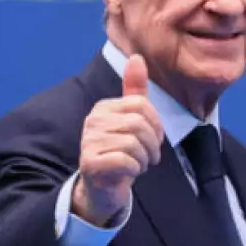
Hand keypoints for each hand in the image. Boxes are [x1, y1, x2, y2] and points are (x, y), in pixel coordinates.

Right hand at [72, 54, 164, 225]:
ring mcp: (88, 141)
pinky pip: (125, 160)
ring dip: (143, 159)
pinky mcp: (89, 162)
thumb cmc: (121, 153)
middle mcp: (93, 120)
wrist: (103, 188)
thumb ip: (135, 91)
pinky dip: (134, 169)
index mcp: (104, 107)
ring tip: (137, 164)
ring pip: (134, 143)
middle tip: (148, 157)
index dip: (156, 125)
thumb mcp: (131, 120)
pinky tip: (128, 173)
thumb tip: (137, 57)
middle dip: (152, 144)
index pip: (142, 105)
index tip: (154, 140)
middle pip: (139, 124)